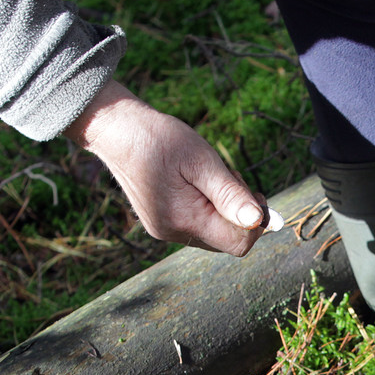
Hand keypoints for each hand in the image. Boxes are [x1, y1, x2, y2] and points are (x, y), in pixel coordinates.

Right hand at [65, 80, 271, 255]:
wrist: (118, 130)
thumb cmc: (161, 140)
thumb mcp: (202, 161)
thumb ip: (230, 194)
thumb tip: (257, 221)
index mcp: (185, 220)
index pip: (238, 244)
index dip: (254, 223)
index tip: (254, 193)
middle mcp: (174, 234)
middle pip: (227, 240)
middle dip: (238, 212)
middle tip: (228, 176)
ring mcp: (165, 231)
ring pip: (213, 232)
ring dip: (222, 208)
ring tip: (207, 176)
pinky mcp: (160, 223)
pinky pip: (197, 225)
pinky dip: (205, 207)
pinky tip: (194, 182)